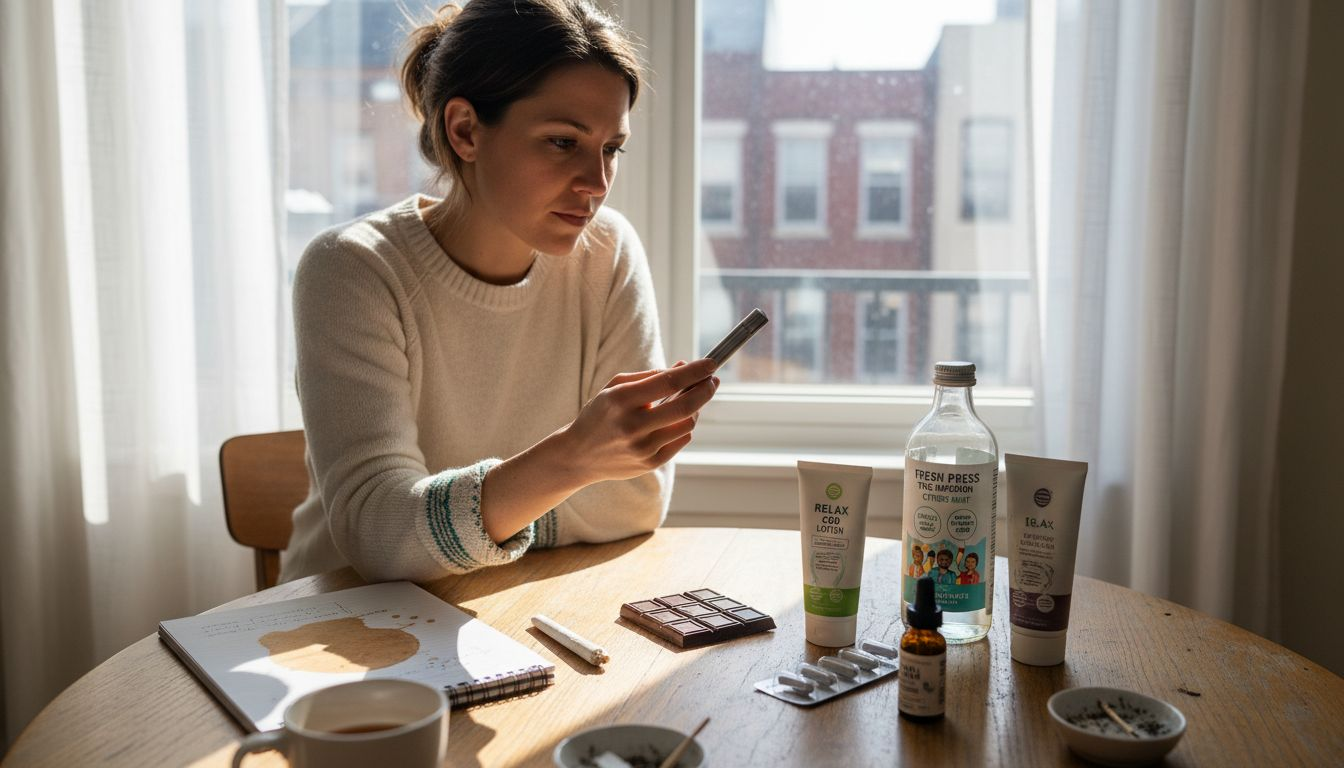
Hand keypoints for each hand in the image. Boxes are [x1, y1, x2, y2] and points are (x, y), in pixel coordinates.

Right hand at [557, 358, 718, 484]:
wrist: (578, 455)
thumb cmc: (601, 414)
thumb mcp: (615, 388)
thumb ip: (650, 376)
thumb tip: (684, 367)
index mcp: (621, 400)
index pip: (668, 382)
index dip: (695, 371)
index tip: (711, 363)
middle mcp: (632, 425)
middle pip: (685, 405)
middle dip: (705, 389)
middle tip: (713, 380)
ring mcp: (642, 448)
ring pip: (687, 424)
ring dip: (696, 408)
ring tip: (690, 399)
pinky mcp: (649, 464)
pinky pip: (681, 440)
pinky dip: (684, 426)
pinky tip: (677, 420)